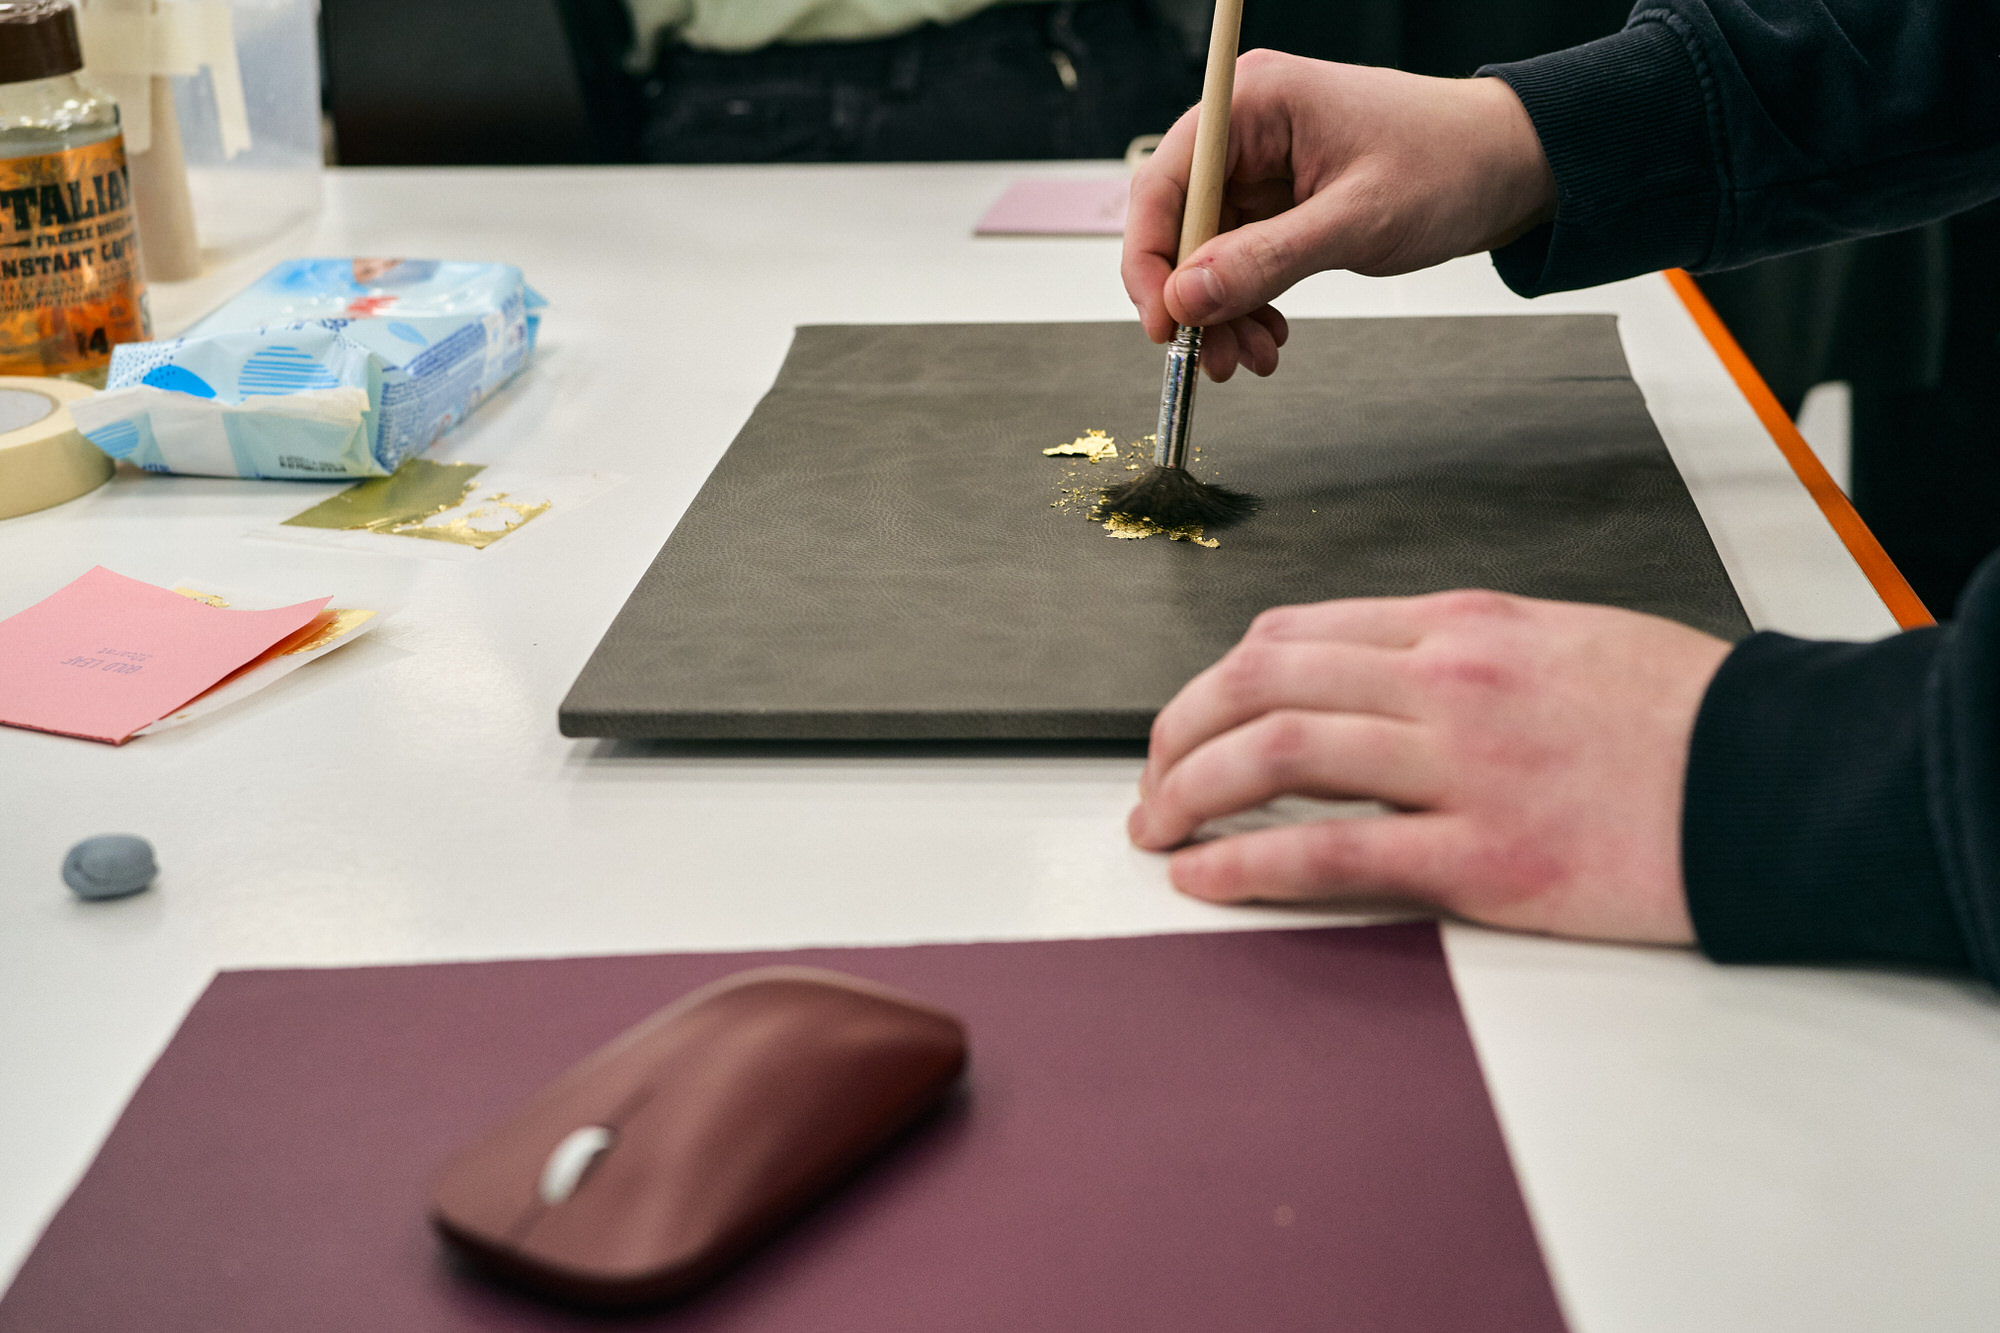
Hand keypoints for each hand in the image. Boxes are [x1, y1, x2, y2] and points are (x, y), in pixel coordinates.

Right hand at [1122, 53, 1555, 379]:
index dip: (1151, 259)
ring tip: (1250, 355)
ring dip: (1221, 313)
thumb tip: (1187, 296)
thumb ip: (1264, 260)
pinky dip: (1247, 302)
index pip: (1165, 183)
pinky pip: (1238, 259)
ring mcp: (1261, 165)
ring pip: (1206, 252)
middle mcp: (1247, 128)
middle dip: (1193, 298)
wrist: (1511, 166)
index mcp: (1255, 102)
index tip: (1165, 323)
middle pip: (1178, 223)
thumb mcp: (1355, 221)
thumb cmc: (1450, 163)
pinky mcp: (1279, 199)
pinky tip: (1269, 333)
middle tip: (1212, 356)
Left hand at [1128, 592, 1732, 944]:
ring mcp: (1461, 767)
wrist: (1776, 779)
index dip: (1218, 681)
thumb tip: (1377, 680)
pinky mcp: (1483, 856)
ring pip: (1278, 753)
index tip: (1190, 719)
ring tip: (1154, 829)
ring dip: (1190, 791)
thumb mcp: (1563, 640)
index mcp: (1463, 625)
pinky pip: (1331, 849)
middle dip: (1178, 732)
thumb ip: (1462, 655)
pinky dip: (1248, 861)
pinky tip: (1205, 877)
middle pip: (1262, 683)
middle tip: (1148, 780)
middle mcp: (1446, 682)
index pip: (1296, 634)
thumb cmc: (1682, 716)